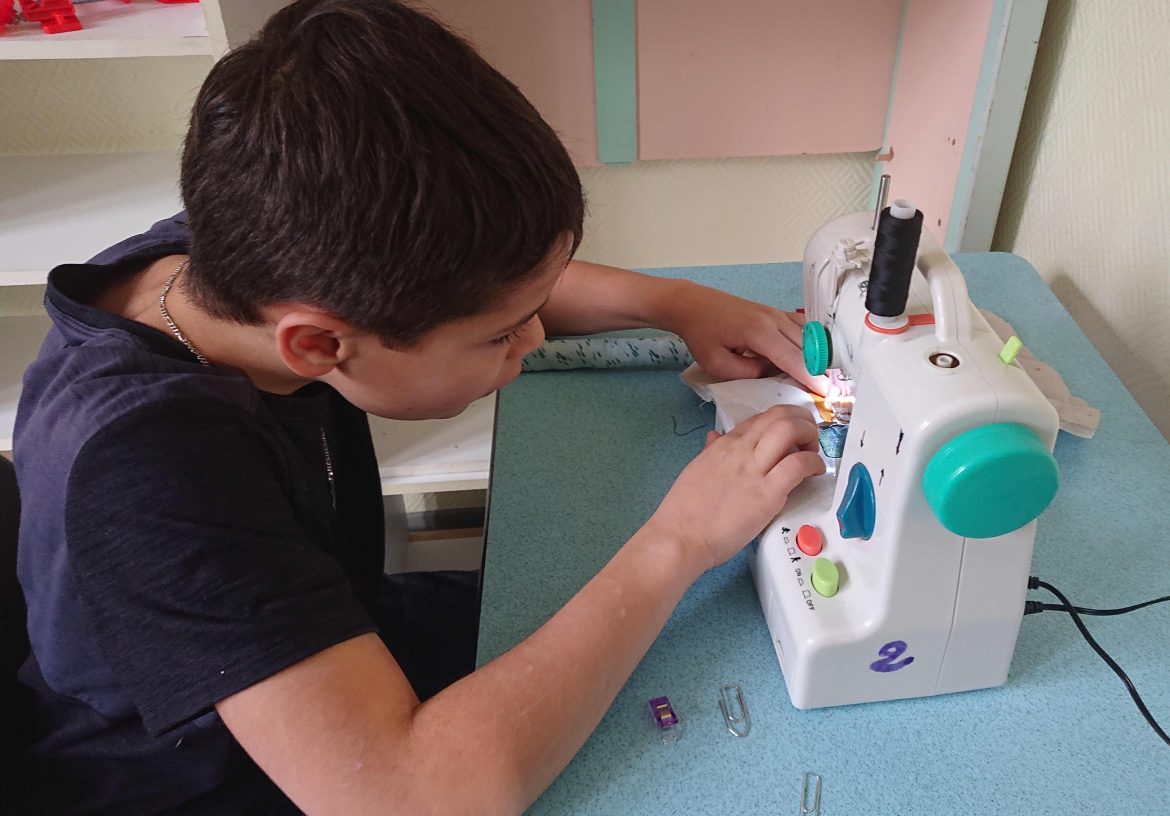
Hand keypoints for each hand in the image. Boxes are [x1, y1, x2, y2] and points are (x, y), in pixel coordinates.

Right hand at [645, 405, 824, 575]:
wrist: (681, 536)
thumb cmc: (685, 510)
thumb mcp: (697, 469)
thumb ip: (710, 451)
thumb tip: (714, 436)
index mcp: (724, 444)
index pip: (761, 418)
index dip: (783, 420)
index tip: (792, 435)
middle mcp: (740, 449)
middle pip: (779, 415)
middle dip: (802, 420)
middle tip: (809, 438)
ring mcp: (754, 469)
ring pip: (790, 430)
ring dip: (810, 435)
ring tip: (813, 453)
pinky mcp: (768, 493)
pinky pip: (798, 465)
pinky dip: (814, 463)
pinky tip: (815, 472)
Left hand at [657, 282, 827, 393]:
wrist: (692, 304)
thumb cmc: (701, 334)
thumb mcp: (718, 364)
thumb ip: (749, 373)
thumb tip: (774, 373)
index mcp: (759, 332)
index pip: (792, 358)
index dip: (810, 376)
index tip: (826, 392)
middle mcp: (773, 319)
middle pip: (806, 346)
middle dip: (820, 368)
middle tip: (833, 390)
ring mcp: (776, 313)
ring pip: (807, 335)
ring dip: (818, 354)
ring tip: (826, 375)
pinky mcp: (774, 313)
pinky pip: (800, 326)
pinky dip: (810, 341)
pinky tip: (814, 354)